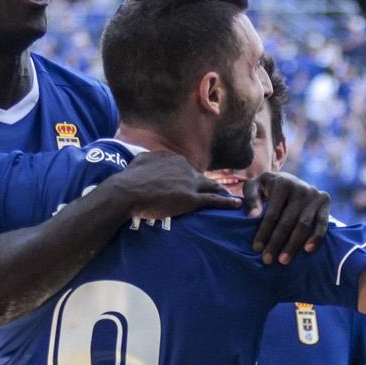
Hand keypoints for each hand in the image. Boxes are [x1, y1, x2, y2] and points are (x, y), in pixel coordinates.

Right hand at [106, 151, 239, 222]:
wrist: (128, 192)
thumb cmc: (129, 179)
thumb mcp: (140, 161)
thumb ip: (149, 159)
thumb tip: (147, 159)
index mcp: (174, 159)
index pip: (187, 169)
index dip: (191, 178)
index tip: (194, 184)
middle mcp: (185, 168)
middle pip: (202, 178)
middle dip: (209, 185)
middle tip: (218, 191)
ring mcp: (190, 183)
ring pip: (212, 187)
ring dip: (222, 192)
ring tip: (231, 196)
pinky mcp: (192, 199)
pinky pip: (214, 200)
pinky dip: (227, 202)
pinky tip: (237, 205)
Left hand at [242, 171, 332, 263]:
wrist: (290, 179)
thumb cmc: (268, 187)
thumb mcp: (255, 186)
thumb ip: (251, 198)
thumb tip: (254, 216)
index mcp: (282, 184)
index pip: (272, 213)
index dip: (264, 232)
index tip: (257, 249)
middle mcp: (301, 188)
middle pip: (288, 221)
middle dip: (276, 242)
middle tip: (267, 260)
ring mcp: (314, 195)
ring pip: (303, 225)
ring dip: (293, 245)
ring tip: (283, 261)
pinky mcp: (325, 201)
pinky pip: (322, 223)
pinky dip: (316, 237)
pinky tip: (307, 250)